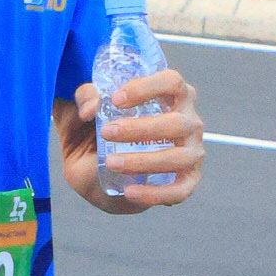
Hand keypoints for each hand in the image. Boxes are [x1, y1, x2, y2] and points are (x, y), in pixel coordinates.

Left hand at [60, 66, 204, 210]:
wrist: (94, 171)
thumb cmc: (97, 128)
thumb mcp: (83, 110)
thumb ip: (85, 98)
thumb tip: (91, 109)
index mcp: (172, 94)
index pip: (172, 82)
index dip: (146, 88)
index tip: (116, 99)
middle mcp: (189, 121)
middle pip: (176, 122)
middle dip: (140, 128)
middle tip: (107, 131)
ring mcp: (192, 152)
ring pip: (178, 157)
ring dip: (143, 160)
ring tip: (111, 162)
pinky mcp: (187, 181)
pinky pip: (179, 190)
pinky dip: (154, 193)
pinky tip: (130, 191)